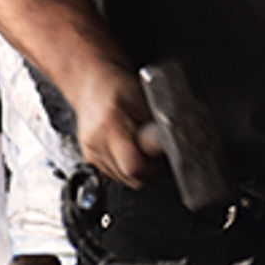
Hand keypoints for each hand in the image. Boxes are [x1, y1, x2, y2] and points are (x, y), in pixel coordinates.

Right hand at [68, 61, 165, 187]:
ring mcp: (91, 154)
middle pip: (130, 178)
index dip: (154, 168)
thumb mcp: (143, 98)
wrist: (90, 83)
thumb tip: (175, 141)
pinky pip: (115, 175)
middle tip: (157, 155)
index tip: (164, 159)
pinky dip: (126, 168)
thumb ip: (156, 123)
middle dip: (150, 171)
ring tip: (144, 150)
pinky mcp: (90, 160)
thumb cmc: (116, 86)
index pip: (134, 166)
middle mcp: (96, 143)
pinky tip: (130, 151)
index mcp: (110, 126)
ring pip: (123, 180)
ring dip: (138, 171)